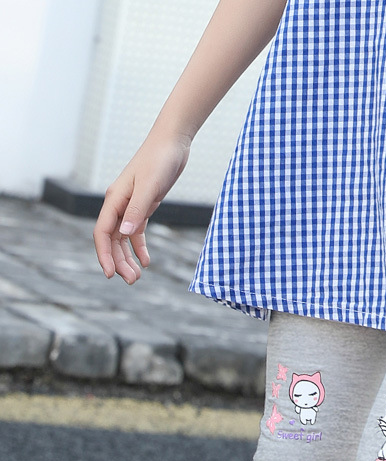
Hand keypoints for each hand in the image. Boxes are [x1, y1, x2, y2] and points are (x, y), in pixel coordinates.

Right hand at [93, 132, 191, 283]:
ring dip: (127, 258)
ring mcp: (130, 205)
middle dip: (118, 261)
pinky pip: (136, 232)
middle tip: (131, 282)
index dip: (104, 255)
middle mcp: (118, 204)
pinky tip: (146, 261)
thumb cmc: (159, 161)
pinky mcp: (143, 205)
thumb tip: (124, 234)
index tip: (111, 275)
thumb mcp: (150, 187)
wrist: (172, 144)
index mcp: (114, 199)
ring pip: (123, 238)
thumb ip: (137, 211)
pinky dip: (139, 247)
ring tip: (136, 277)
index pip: (102, 233)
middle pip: (112, 239)